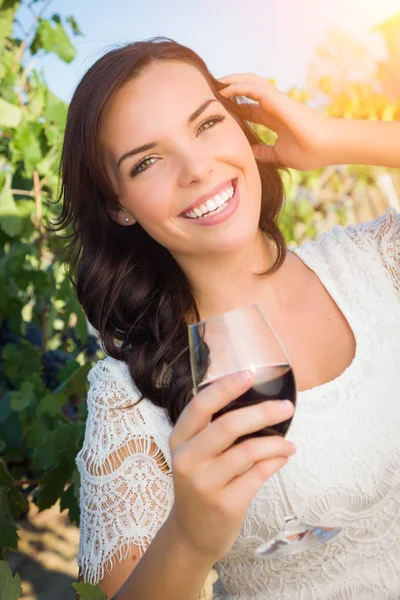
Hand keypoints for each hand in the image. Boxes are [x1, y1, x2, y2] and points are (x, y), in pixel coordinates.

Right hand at [168, 371, 295, 562]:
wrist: (192, 534)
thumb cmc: (200, 482)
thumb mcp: (194, 453)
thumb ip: (212, 428)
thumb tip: (256, 398)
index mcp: (179, 439)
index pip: (200, 405)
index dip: (225, 387)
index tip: (250, 374)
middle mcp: (187, 460)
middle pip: (228, 426)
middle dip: (263, 412)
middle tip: (287, 407)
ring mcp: (205, 484)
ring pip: (248, 451)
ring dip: (276, 442)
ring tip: (289, 443)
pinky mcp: (225, 504)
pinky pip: (259, 475)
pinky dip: (276, 461)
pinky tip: (283, 457)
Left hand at [218, 73, 331, 170]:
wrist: (326, 148)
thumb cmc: (308, 152)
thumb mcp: (279, 155)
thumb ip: (265, 152)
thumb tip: (250, 152)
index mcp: (274, 119)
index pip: (249, 109)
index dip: (234, 107)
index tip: (216, 110)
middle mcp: (274, 106)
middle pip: (248, 91)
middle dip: (230, 89)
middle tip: (212, 92)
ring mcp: (276, 101)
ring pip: (250, 83)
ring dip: (231, 81)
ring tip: (215, 83)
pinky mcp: (277, 99)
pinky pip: (254, 88)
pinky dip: (238, 86)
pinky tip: (225, 90)